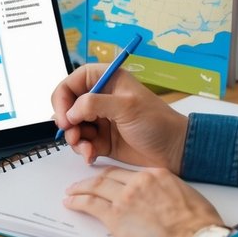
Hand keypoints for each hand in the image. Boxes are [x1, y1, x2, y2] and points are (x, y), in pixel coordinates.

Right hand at [51, 65, 187, 171]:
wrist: (175, 151)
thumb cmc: (157, 123)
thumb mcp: (126, 107)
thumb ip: (94, 104)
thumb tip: (69, 112)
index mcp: (108, 80)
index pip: (72, 82)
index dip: (62, 98)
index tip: (63, 117)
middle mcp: (101, 98)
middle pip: (68, 106)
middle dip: (67, 122)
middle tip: (73, 135)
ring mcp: (101, 120)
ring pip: (73, 127)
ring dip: (75, 139)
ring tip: (86, 149)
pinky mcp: (102, 140)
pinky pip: (82, 143)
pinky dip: (83, 150)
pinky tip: (92, 156)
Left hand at [64, 166, 223, 236]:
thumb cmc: (199, 226)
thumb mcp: (187, 198)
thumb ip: (169, 195)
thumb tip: (164, 203)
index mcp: (157, 175)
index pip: (128, 172)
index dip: (114, 175)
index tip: (108, 177)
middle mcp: (139, 181)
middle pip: (109, 176)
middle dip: (93, 179)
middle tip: (83, 182)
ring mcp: (126, 197)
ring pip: (95, 187)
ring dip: (80, 189)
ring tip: (71, 191)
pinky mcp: (116, 216)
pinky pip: (90, 204)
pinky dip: (78, 202)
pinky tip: (71, 202)